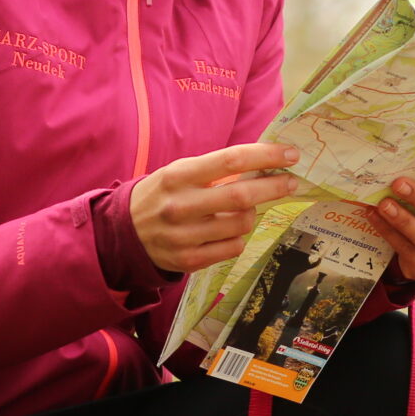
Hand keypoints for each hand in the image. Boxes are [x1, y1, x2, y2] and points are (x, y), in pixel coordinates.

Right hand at [132, 142, 301, 273]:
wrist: (123, 233)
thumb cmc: (162, 196)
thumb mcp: (179, 173)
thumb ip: (215, 169)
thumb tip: (265, 163)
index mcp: (178, 176)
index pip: (231, 160)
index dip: (266, 156)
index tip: (290, 155)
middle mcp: (180, 206)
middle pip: (241, 196)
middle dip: (274, 187)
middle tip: (291, 182)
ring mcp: (184, 236)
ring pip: (241, 224)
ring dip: (251, 215)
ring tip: (242, 210)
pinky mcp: (189, 260)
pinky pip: (233, 247)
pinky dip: (238, 237)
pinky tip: (227, 231)